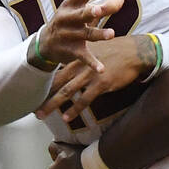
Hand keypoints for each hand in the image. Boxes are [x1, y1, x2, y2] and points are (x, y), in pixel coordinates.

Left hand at [36, 33, 155, 121]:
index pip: (57, 73)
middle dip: (44, 97)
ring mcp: (90, 75)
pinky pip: (85, 99)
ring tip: (41, 115)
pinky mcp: (101, 83)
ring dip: (53, 104)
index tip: (35, 96)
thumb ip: (84, 60)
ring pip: (67, 92)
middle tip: (33, 110)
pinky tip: (66, 117)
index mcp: (78, 58)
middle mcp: (80, 66)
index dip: (45, 85)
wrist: (135, 52)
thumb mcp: (96, 51)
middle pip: (57, 83)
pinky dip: (75, 109)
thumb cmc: (117, 51)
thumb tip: (75, 70)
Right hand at [37, 0, 125, 72]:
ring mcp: (71, 35)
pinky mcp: (72, 51)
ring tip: (111, 34)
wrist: (45, 43)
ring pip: (87, 34)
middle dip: (91, 11)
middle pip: (83, 14)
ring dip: (99, 34)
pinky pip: (84, 57)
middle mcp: (70, 19)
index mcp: (72, 5)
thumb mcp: (73, 6)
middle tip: (99, 9)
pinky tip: (102, 69)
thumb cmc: (66, 20)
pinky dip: (93, 63)